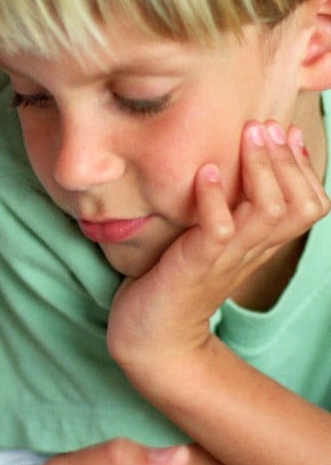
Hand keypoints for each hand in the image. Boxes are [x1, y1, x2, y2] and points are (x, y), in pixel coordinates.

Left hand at [108, 120, 328, 379]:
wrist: (153, 339)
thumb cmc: (176, 280)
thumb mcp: (211, 241)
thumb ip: (229, 211)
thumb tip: (230, 162)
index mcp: (261, 244)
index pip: (310, 205)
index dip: (305, 168)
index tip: (288, 132)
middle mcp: (252, 250)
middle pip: (300, 205)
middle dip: (287, 159)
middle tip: (266, 126)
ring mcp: (226, 257)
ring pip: (268, 211)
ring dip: (260, 169)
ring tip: (247, 136)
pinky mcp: (195, 265)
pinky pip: (218, 230)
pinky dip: (215, 199)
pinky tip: (206, 172)